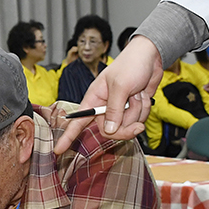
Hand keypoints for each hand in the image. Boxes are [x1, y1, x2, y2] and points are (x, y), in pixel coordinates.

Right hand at [53, 36, 163, 154]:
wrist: (150, 57)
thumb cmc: (130, 64)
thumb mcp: (120, 86)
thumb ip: (113, 110)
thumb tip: (108, 131)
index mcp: (94, 98)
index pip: (77, 121)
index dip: (68, 136)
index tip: (58, 150)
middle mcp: (105, 106)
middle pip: (109, 131)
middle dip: (125, 125)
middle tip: (135, 117)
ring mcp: (120, 109)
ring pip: (127, 126)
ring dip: (137, 111)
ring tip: (137, 94)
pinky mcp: (133, 110)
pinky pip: (138, 120)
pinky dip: (144, 109)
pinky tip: (143, 95)